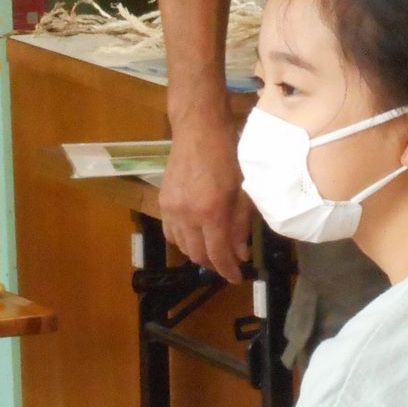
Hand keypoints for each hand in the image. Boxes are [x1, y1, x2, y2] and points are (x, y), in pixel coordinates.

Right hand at [159, 114, 250, 281]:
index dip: (228, 270)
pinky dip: (183, 240)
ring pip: (182, 245)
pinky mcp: (163, 201)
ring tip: (215, 252)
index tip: (237, 278)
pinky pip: (171, 231)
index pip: (217, 254)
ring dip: (198, 254)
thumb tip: (241, 252)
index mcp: (210, 212)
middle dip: (214, 264)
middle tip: (229, 264)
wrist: (199, 128)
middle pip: (197, 254)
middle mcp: (186, 215)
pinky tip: (196, 237)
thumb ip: (241, 223)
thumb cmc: (229, 154)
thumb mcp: (244, 189)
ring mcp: (171, 208)